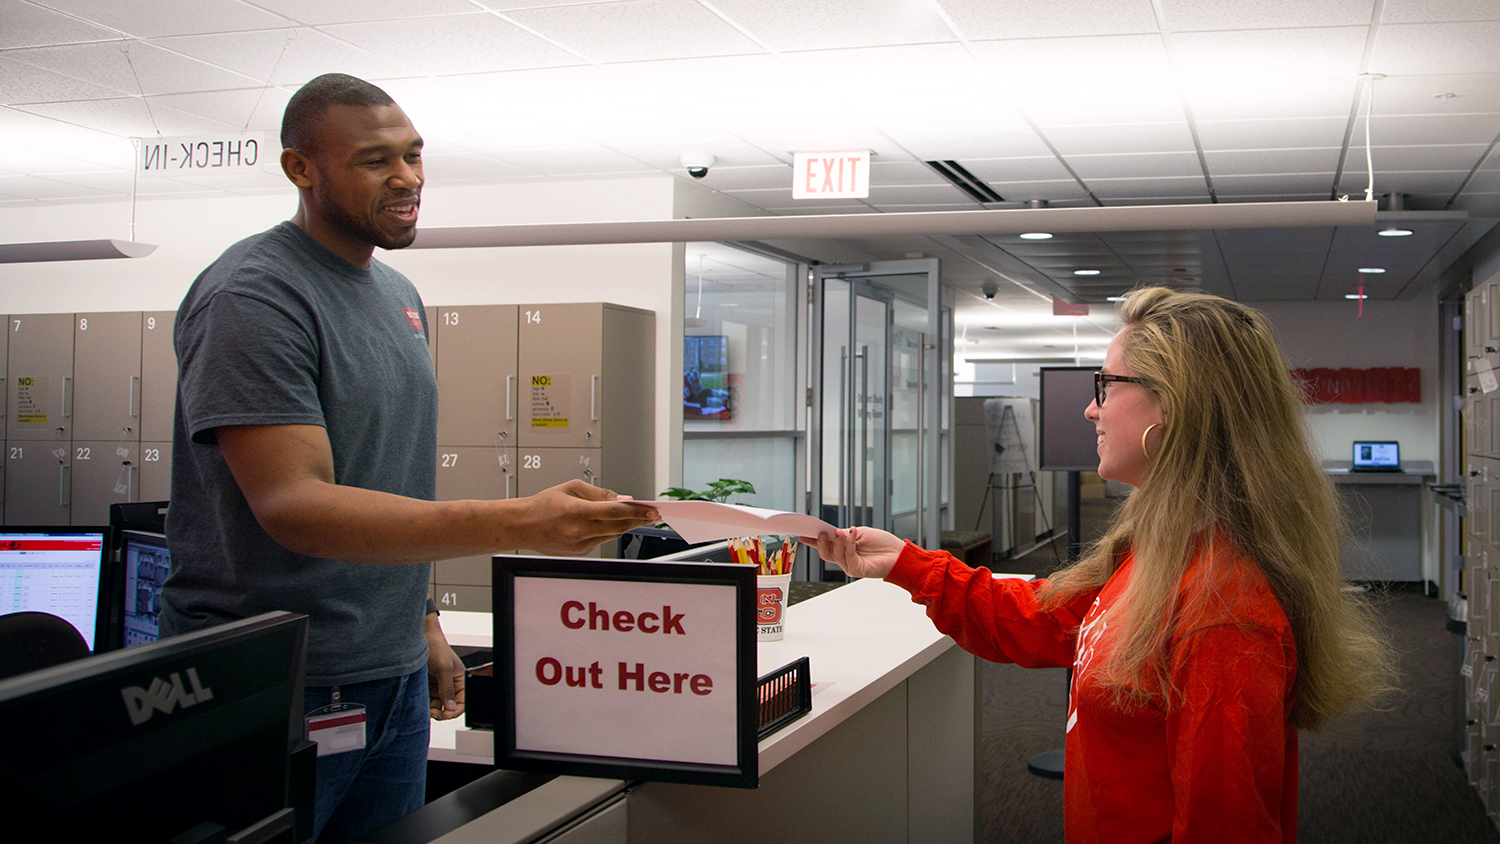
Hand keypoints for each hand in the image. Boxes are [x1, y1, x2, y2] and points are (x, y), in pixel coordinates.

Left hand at [425, 615, 464, 720]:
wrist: (420, 637)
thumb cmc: (435, 647)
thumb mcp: (444, 668)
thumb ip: (447, 689)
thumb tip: (451, 707)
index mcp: (459, 679)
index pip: (462, 702)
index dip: (455, 710)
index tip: (446, 714)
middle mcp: (449, 684)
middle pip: (448, 706)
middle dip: (442, 712)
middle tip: (433, 712)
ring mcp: (437, 685)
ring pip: (437, 705)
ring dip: (432, 709)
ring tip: (426, 709)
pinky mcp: (426, 685)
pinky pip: (427, 700)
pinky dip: (424, 705)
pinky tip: (420, 704)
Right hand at [517, 480, 659, 555]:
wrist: (523, 526)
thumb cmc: (544, 504)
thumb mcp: (571, 488)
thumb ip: (600, 493)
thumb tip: (623, 499)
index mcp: (576, 511)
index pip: (615, 512)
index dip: (638, 512)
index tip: (652, 510)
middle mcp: (578, 531)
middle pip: (619, 527)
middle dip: (638, 520)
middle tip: (652, 514)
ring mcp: (579, 544)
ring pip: (612, 535)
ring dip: (625, 526)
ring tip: (634, 516)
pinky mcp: (580, 552)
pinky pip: (601, 540)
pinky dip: (608, 531)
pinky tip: (605, 524)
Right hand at [801, 526, 904, 578]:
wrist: (898, 553)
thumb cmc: (882, 543)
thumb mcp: (860, 533)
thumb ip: (845, 535)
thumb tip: (832, 532)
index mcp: (844, 549)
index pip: (825, 546)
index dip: (813, 541)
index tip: (803, 534)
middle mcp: (845, 559)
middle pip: (825, 554)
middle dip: (820, 543)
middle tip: (821, 532)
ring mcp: (850, 566)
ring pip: (835, 555)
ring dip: (838, 541)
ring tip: (842, 531)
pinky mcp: (858, 570)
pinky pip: (848, 556)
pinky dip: (849, 544)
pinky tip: (853, 534)